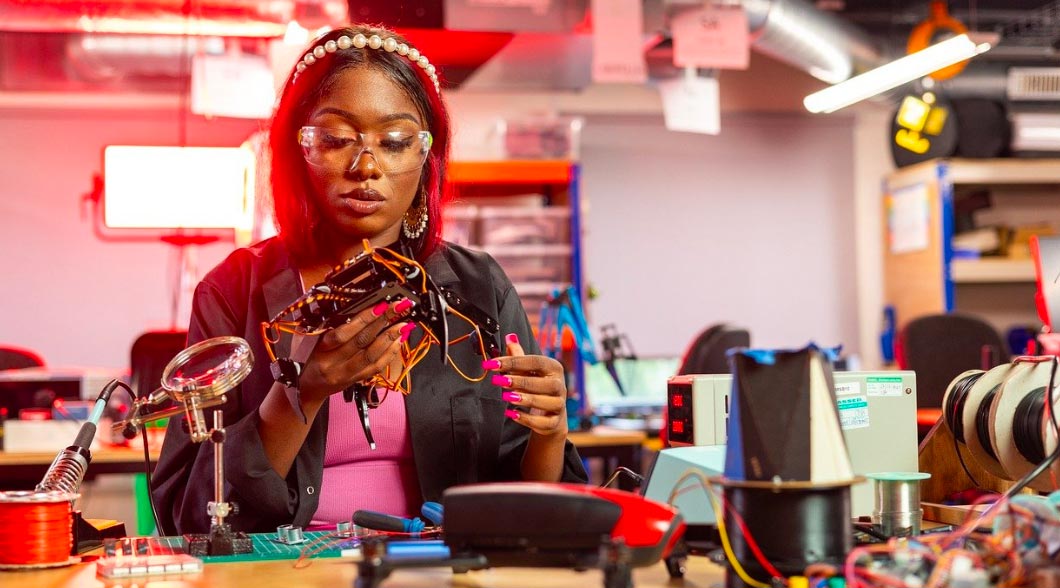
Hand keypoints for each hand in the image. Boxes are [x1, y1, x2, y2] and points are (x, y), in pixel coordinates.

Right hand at [297, 299, 415, 403]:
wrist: (305, 389)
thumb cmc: (308, 359)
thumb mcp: (310, 340)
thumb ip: (328, 326)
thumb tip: (355, 308)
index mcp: (319, 349)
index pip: (342, 333)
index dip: (363, 320)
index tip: (378, 306)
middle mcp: (333, 363)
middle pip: (362, 342)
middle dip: (383, 322)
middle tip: (398, 308)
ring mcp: (346, 374)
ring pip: (372, 356)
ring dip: (390, 338)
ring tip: (403, 325)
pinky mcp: (355, 381)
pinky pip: (376, 367)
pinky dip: (390, 353)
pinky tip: (398, 342)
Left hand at [486, 333, 567, 437]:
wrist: (551, 414)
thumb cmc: (537, 386)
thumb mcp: (528, 371)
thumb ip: (518, 357)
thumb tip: (509, 337)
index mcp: (554, 368)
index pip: (535, 361)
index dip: (514, 361)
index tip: (492, 364)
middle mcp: (559, 385)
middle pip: (541, 382)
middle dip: (519, 381)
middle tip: (498, 381)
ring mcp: (559, 404)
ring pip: (544, 402)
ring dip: (525, 399)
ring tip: (506, 397)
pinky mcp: (554, 422)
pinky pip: (542, 422)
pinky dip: (527, 419)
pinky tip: (512, 414)